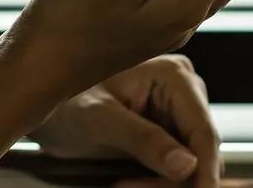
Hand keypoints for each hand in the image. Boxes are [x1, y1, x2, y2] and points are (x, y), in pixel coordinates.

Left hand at [35, 55, 221, 187]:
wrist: (48, 111)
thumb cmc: (66, 102)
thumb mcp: (100, 120)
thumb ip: (142, 139)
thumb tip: (187, 165)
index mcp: (173, 75)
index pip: (203, 131)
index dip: (205, 170)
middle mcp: (183, 92)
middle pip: (201, 151)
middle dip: (177, 181)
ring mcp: (177, 115)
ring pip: (192, 165)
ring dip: (164, 186)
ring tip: (123, 186)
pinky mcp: (168, 135)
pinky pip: (177, 170)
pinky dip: (157, 184)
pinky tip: (127, 184)